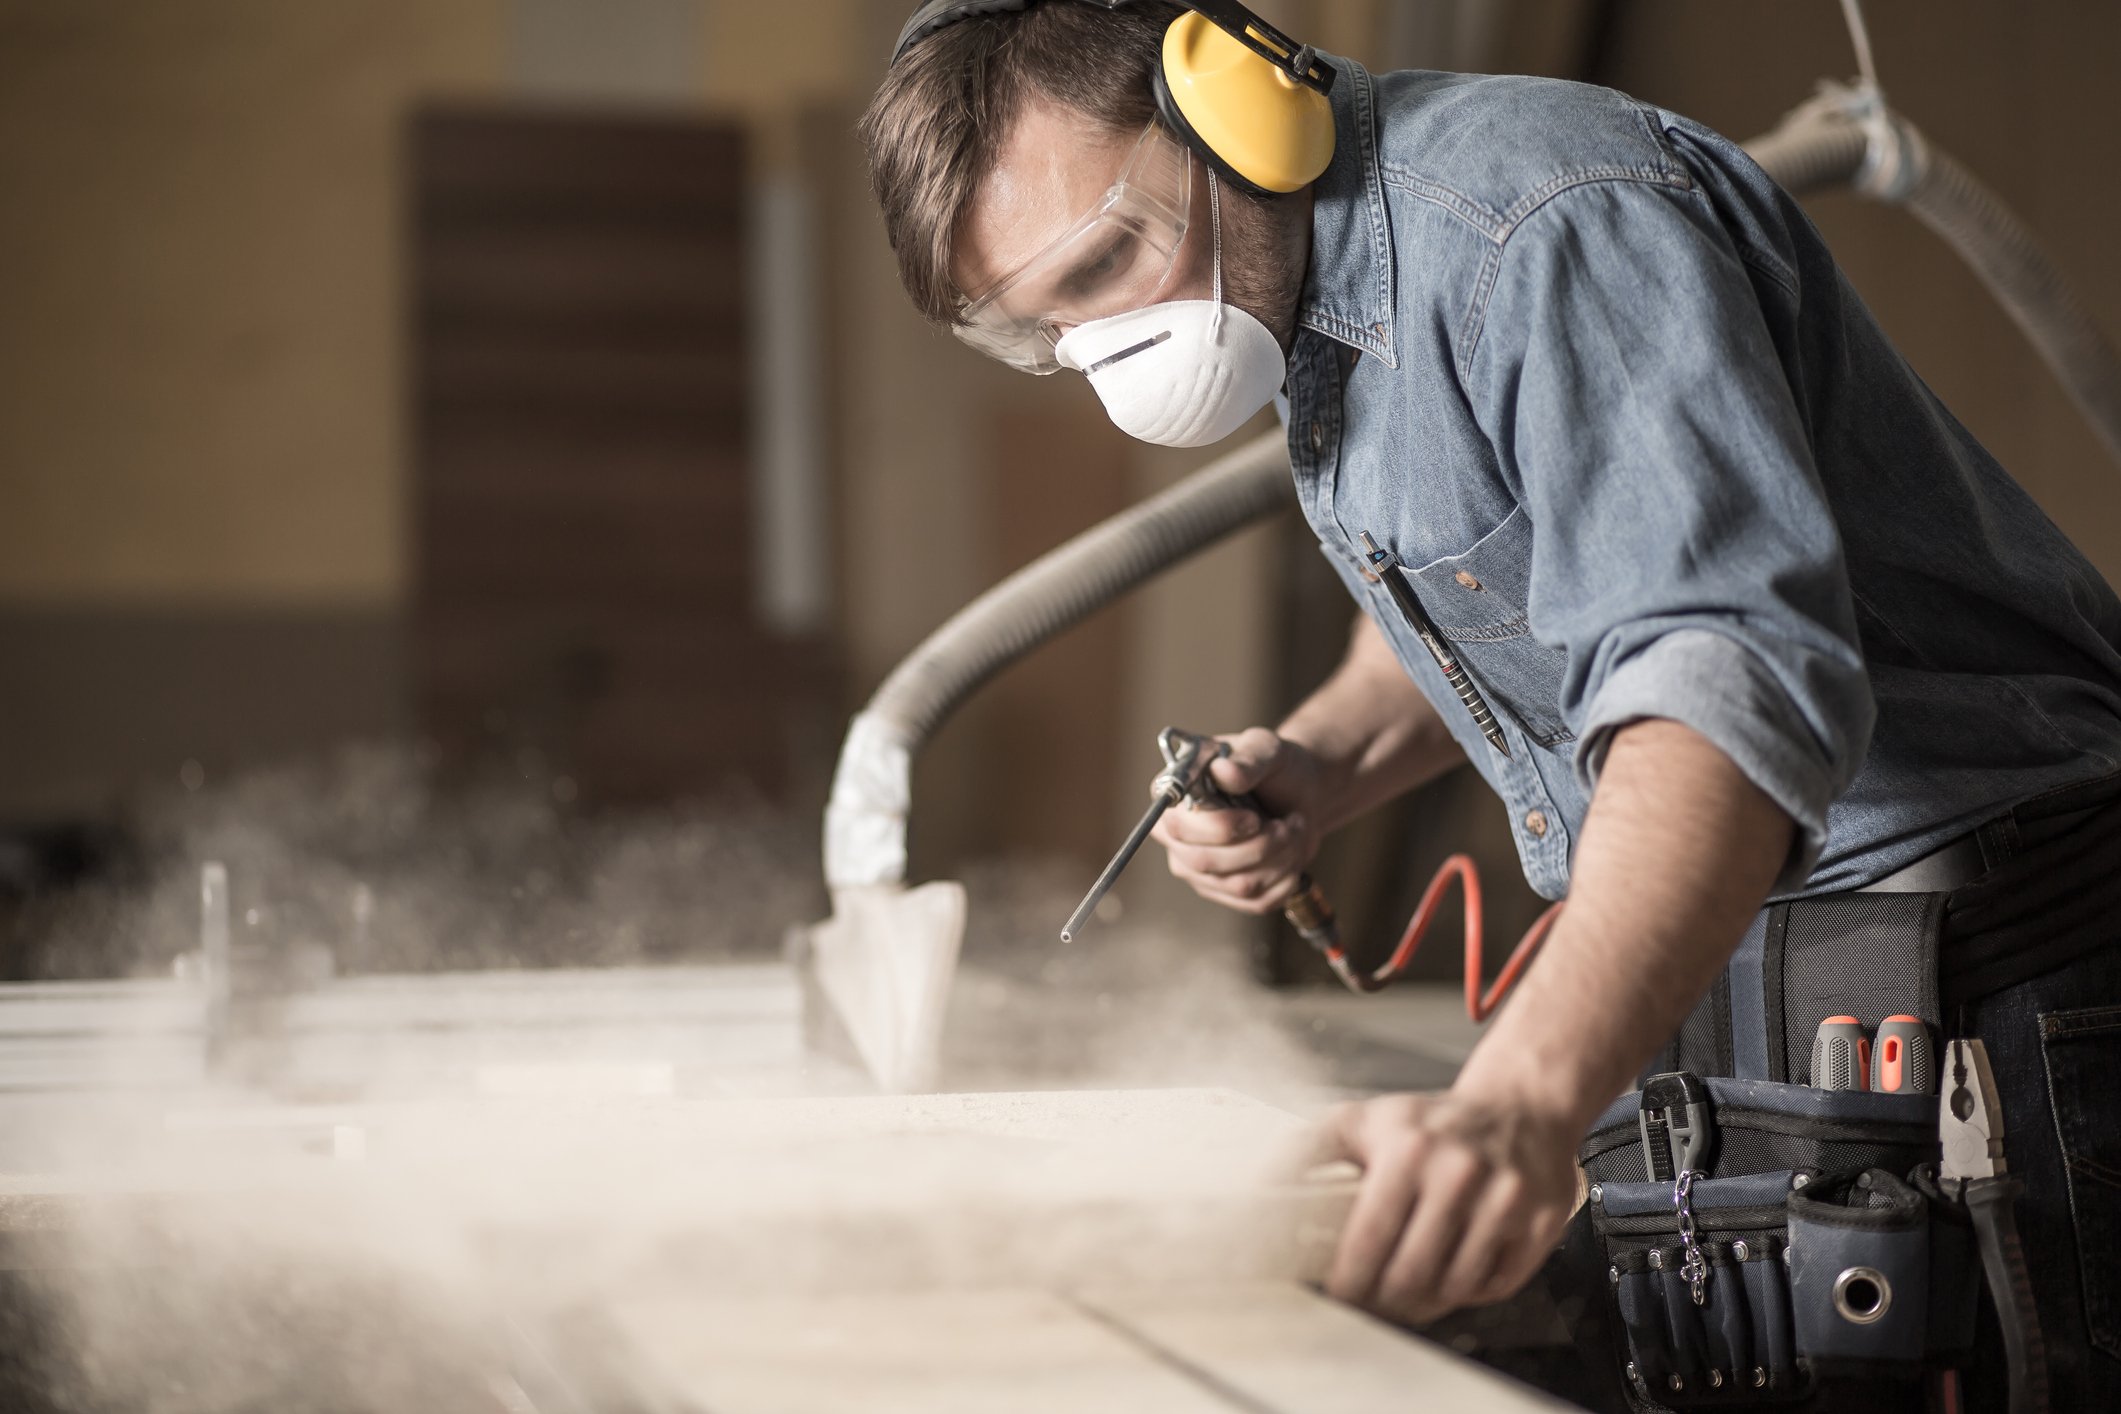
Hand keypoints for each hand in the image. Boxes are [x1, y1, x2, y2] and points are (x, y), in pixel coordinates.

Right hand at [1149, 727, 1327, 914]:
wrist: (1301, 794)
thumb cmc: (1276, 767)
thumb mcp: (1267, 749)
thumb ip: (1247, 759)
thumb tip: (1223, 770)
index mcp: (1174, 796)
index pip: (1176, 826)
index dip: (1218, 828)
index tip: (1255, 817)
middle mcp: (1177, 837)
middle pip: (1203, 862)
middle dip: (1258, 846)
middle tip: (1287, 824)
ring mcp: (1199, 869)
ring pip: (1238, 884)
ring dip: (1280, 858)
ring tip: (1293, 830)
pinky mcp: (1226, 893)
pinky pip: (1257, 902)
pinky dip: (1286, 879)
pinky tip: (1291, 853)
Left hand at [1310, 1090, 1581, 1325]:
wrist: (1520, 1106)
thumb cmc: (1432, 1121)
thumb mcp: (1362, 1121)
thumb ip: (1305, 1152)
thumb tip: (1257, 1191)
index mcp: (1408, 1150)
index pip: (1368, 1240)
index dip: (1349, 1280)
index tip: (1340, 1293)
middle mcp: (1459, 1173)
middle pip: (1409, 1275)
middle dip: (1384, 1300)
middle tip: (1374, 1301)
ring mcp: (1505, 1198)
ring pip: (1453, 1287)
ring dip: (1426, 1300)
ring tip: (1411, 1287)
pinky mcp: (1541, 1220)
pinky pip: (1495, 1285)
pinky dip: (1471, 1289)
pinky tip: (1456, 1267)